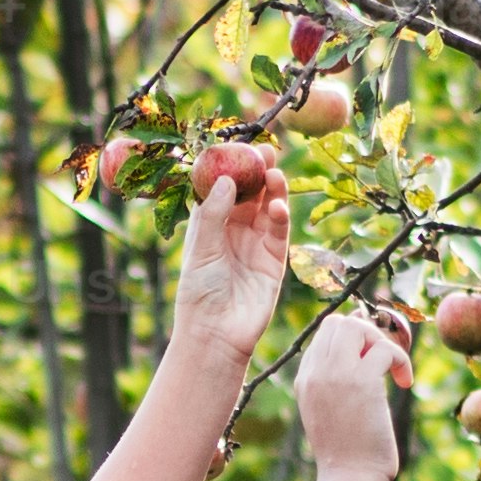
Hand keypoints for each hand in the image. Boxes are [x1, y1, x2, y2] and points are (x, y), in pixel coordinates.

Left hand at [171, 161, 293, 364]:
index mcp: (210, 224)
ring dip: (273, 190)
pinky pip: (279, 231)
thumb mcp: (201, 249)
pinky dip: (281, 216)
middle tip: (266, 153)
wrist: (216, 333)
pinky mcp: (273, 260)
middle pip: (250, 193)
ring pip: (268, 208)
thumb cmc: (199, 292)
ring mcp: (255, 244)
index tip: (240, 148)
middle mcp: (234, 230)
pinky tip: (278, 206)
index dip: (233, 167)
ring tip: (274, 175)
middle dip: (258, 172)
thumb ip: (214, 214)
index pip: (223, 188)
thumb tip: (227, 180)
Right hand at [291, 296, 407, 480]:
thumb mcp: (331, 411)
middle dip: (366, 335)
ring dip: (381, 343)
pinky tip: (404, 384)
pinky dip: (401, 361)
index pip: (324, 335)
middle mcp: (315, 373)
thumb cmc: (347, 453)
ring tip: (392, 371)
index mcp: (305, 380)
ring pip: (357, 327)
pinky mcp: (361, 382)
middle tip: (382, 364)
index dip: (353, 340)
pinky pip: (386, 349)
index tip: (371, 362)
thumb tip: (364, 351)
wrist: (348, 479)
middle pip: (338, 323)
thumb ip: (337, 381)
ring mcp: (335, 375)